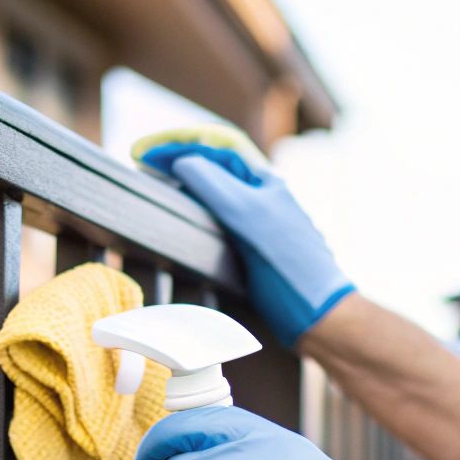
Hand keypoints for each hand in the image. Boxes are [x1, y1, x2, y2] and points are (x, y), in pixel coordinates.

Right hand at [139, 142, 355, 346]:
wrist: (318, 317)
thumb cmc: (291, 270)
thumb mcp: (249, 219)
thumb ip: (215, 186)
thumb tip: (183, 163)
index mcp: (265, 182)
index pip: (217, 144)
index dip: (177, 141)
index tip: (142, 151)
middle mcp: (262, 196)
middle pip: (214, 162)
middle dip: (177, 154)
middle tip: (141, 161)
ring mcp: (258, 222)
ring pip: (215, 188)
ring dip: (184, 178)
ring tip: (154, 180)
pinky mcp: (253, 248)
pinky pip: (218, 215)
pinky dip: (194, 206)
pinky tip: (181, 216)